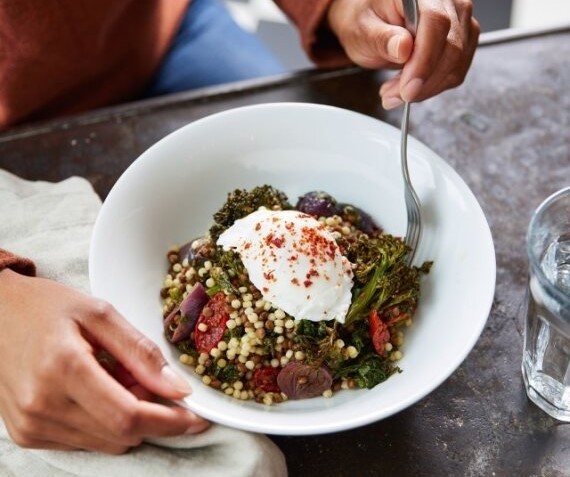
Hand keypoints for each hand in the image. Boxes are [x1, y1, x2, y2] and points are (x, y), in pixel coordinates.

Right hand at [0, 269, 208, 453]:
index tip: (197, 418)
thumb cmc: (48, 306)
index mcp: (63, 367)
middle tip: (151, 381)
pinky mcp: (26, 433)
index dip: (169, 421)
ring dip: (127, 418)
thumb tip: (178, 388)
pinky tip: (98, 391)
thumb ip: (141, 352)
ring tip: (118, 378)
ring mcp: (31, 424)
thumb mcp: (100, 313)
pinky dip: (104, 422)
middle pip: (121, 435)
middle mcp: (43, 404)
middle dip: (151, 415)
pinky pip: (84, 442)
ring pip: (106, 443)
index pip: (129, 416)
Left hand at [327, 0, 479, 108]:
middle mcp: (447, 1)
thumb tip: (403, 48)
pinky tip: (410, 87)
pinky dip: (432, 87)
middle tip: (393, 96)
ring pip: (456, 64)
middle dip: (422, 82)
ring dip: (426, 88)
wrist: (370, 24)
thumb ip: (381, 38)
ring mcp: (459, 21)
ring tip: (396, 93)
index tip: (408, 89)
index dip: (424, 61)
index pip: (436, 23)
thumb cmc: (366, 21)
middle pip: (451, 47)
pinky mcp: (462, 41)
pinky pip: (455, 72)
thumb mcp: (362, 30)